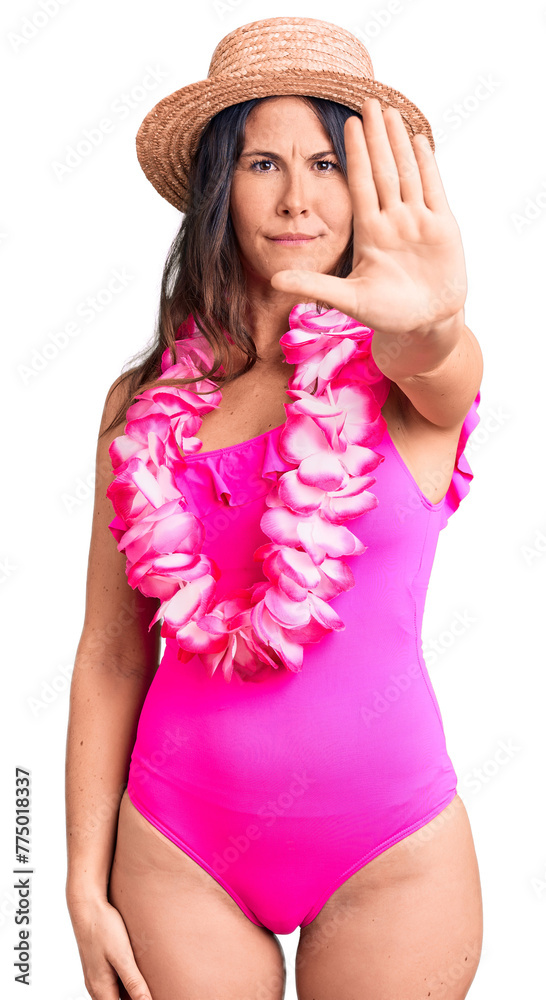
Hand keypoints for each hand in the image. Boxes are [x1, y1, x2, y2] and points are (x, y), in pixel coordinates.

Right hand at [67, 895, 152, 999]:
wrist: (87, 906)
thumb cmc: (103, 928)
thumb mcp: (122, 956)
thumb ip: (134, 982)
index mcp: (101, 989)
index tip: (151, 998)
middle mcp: (95, 987)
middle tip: (153, 991)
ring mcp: (95, 977)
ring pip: (114, 995)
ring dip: (128, 995)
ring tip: (147, 987)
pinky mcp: (98, 966)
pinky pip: (112, 984)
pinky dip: (124, 986)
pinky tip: (136, 975)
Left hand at [270, 97, 466, 337]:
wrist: (425, 324)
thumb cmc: (388, 313)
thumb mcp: (348, 300)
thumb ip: (313, 286)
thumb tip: (274, 282)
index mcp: (370, 232)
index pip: (362, 184)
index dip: (356, 155)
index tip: (347, 124)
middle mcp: (393, 220)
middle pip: (384, 170)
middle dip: (376, 137)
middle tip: (369, 99)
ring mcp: (418, 221)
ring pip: (408, 173)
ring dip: (400, 142)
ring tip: (391, 111)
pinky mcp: (442, 227)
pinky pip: (433, 189)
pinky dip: (427, 165)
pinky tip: (419, 140)